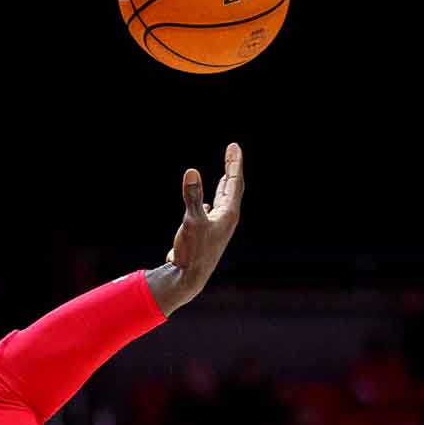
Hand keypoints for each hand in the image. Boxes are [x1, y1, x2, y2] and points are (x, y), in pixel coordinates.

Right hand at [147, 143, 244, 315]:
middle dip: (231, 169)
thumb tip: (192, 171)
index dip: (234, 163)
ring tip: (226, 173)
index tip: (234, 146)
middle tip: (232, 151)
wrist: (188, 278)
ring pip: (223, 200)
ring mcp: (217, 227)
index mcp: (228, 214)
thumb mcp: (192, 220)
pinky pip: (213, 211)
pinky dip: (213, 200)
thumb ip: (192, 196)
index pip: (234, 182)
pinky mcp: (207, 234)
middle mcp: (226, 219)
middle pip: (232, 188)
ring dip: (224, 185)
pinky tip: (208, 201)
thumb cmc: (193, 252)